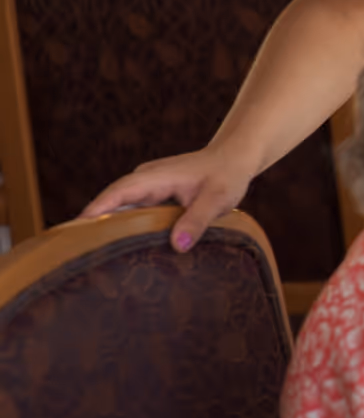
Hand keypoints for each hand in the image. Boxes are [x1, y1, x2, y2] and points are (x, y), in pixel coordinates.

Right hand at [78, 147, 255, 251]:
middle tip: (80, 256)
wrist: (235, 159)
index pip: (116, 194)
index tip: (75, 232)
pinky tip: (123, 250)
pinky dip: (128, 228)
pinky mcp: (154, 196)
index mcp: (153, 177)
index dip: (95, 212)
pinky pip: (135, 213)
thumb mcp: (217, 198)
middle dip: (95, 226)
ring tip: (95, 258)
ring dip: (111, 229)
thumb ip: (197, 220)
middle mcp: (145, 180)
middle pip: (112, 204)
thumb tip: (178, 245)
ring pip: (122, 209)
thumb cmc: (226, 175)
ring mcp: (148, 188)